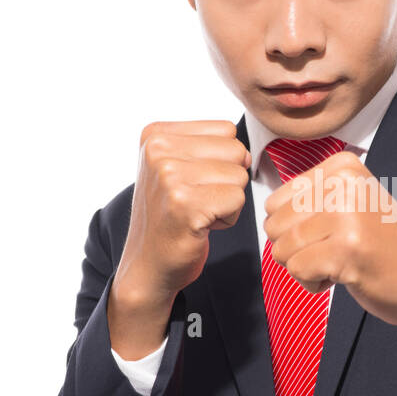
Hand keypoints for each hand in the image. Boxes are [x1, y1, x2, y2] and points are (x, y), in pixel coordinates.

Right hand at [108, 120, 249, 357]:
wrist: (148, 265)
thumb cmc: (170, 216)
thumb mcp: (176, 167)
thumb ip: (209, 147)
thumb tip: (247, 153)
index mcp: (155, 134)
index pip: (226, 130)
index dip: (220, 162)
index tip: (191, 183)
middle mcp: (157, 150)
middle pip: (236, 151)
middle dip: (227, 181)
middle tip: (196, 202)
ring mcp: (168, 176)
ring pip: (240, 176)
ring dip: (228, 201)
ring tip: (197, 213)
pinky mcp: (184, 204)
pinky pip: (238, 200)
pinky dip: (228, 219)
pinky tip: (200, 227)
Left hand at [263, 151, 396, 376]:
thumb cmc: (386, 248)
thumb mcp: (351, 204)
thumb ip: (312, 198)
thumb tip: (266, 211)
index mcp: (343, 167)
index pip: (278, 200)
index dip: (294, 229)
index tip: (330, 234)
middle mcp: (344, 184)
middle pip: (275, 225)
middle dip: (295, 250)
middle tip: (333, 253)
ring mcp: (347, 216)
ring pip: (282, 249)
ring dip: (305, 268)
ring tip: (340, 264)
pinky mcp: (347, 250)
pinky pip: (298, 270)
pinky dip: (313, 283)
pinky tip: (344, 277)